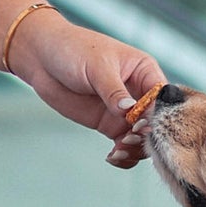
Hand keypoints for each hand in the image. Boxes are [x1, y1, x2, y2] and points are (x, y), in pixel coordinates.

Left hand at [8, 12, 163, 169]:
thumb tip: (129, 111)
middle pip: (156, 122)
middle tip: (128, 140)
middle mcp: (139, 93)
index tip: (143, 125)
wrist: (42, 57)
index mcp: (144, 71)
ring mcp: (124, 112)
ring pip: (142, 138)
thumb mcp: (96, 66)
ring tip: (118, 150)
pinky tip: (112, 157)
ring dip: (135, 148)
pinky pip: (124, 145)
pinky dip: (123, 155)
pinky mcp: (109, 124)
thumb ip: (113, 90)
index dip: (157, 114)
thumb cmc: (73, 49)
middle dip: (147, 135)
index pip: (163, 97)